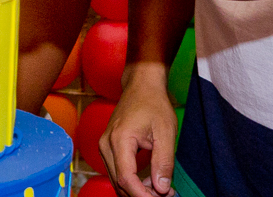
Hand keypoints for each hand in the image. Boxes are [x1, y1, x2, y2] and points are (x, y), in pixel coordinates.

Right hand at [100, 78, 177, 196]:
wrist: (141, 85)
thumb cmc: (153, 104)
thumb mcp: (165, 132)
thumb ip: (163, 162)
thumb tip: (162, 189)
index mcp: (119, 140)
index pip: (125, 178)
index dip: (142, 195)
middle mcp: (106, 145)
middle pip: (119, 183)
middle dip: (142, 194)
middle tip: (167, 194)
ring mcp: (105, 147)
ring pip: (117, 180)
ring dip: (138, 190)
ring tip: (162, 190)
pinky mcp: (108, 148)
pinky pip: (117, 172)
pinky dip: (133, 182)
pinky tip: (150, 182)